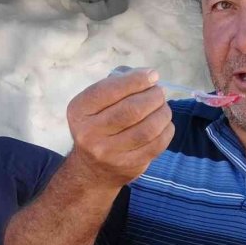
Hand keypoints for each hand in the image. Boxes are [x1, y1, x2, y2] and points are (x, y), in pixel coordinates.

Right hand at [66, 68, 174, 188]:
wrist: (92, 169)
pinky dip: (166, 130)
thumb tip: (149, 77)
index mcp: (79, 112)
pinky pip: (156, 145)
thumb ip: (117, 85)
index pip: (109, 90)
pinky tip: (164, 124)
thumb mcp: (94, 104)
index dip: (135, 80)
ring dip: (163, 113)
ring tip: (163, 107)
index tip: (152, 75)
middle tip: (159, 92)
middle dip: (153, 96)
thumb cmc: (99, 125)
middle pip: (132, 110)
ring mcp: (109, 153)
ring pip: (147, 129)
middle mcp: (89, 133)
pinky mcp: (127, 166)